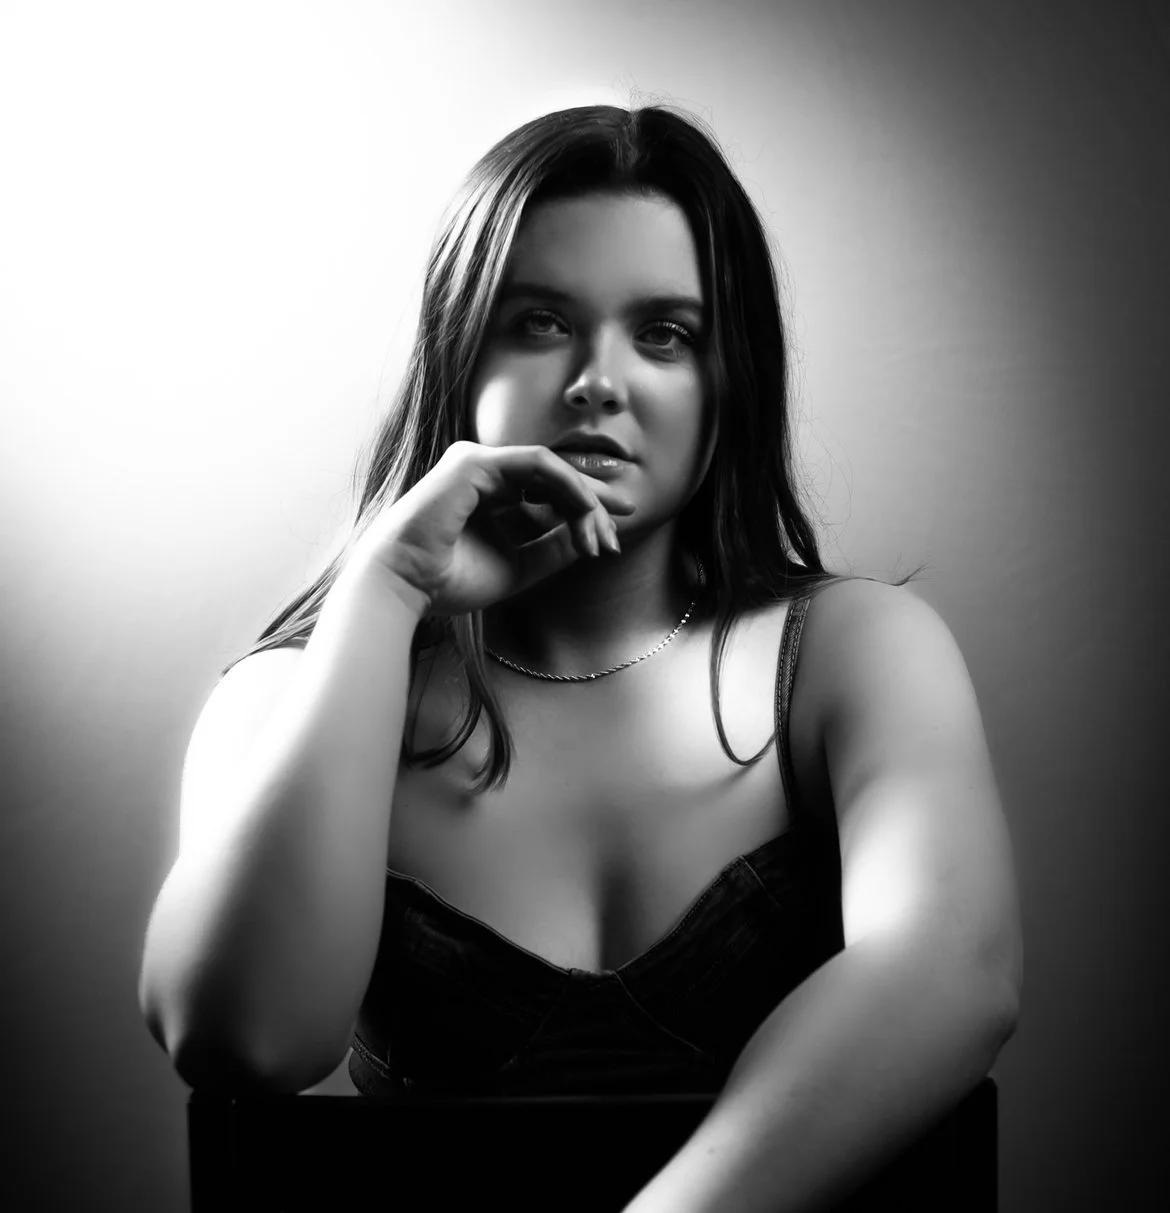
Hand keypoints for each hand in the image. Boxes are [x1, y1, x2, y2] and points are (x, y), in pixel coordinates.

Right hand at [346, 440, 635, 617]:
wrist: (405, 584)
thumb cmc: (449, 580)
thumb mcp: (518, 567)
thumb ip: (553, 550)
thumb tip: (591, 538)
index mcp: (490, 495)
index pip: (549, 493)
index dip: (586, 511)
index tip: (613, 537)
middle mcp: (486, 473)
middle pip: (555, 477)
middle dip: (595, 499)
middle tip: (628, 517)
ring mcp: (480, 462)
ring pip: (553, 470)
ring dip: (585, 499)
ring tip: (604, 531)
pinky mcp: (477, 461)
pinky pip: (539, 464)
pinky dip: (568, 486)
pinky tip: (587, 511)